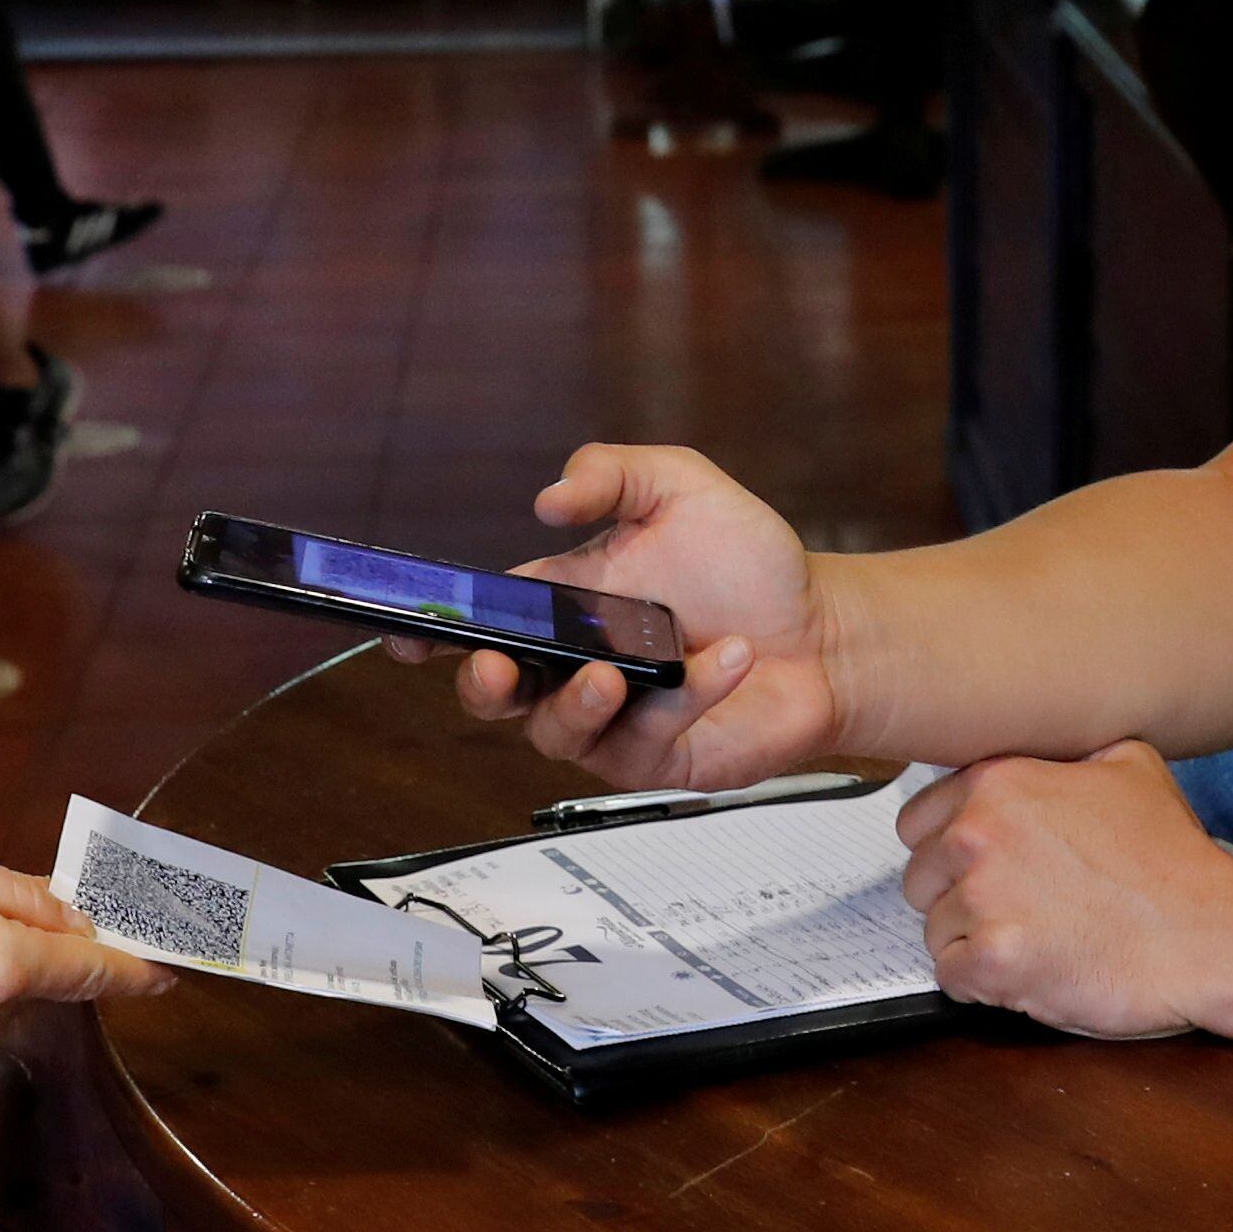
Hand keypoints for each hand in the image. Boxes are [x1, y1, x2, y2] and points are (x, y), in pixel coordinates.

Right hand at [441, 444, 838, 792]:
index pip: (478, 623)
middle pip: (493, 695)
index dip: (428, 635)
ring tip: (614, 673)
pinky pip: (644, 740)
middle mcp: (575, 667)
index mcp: (563, 605)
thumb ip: (612, 473)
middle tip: (497, 667)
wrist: (826, 630)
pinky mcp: (658, 758)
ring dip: (578, 703)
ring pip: (557, 733)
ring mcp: (613, 720)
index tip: (406, 635)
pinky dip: (684, 699)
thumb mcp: (681, 487)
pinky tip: (728, 657)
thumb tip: (547, 499)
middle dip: (480, 685)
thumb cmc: (750, 565)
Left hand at [894, 746, 1232, 1039]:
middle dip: (957, 898)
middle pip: (920, 878)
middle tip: (1014, 911)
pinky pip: (951, 976)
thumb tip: (1047, 753)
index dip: (947, 849)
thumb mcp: (1131, 765)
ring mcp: (983, 898)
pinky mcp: (995, 959)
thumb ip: (1068, 753)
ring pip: (935, 931)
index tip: (978, 868)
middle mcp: (978, 833)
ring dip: (974, 942)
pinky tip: (1026, 972)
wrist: (1208, 932)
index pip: (917, 821)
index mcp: (998, 783)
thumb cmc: (1174, 859)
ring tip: (1033, 942)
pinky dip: (981, 983)